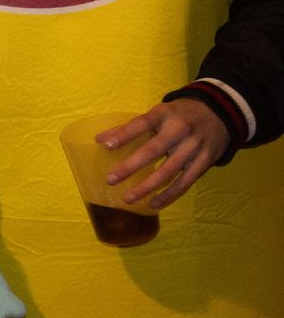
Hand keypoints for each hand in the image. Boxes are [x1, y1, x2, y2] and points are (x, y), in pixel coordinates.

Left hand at [101, 98, 229, 208]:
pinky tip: (153, 204)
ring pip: (168, 171)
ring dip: (147, 187)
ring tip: (128, 198)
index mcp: (164, 114)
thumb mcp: (157, 113)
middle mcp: (179, 130)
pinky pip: (185, 182)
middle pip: (153, 151)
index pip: (141, 124)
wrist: (218, 113)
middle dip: (131, 166)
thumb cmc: (178, 115)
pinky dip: (169, 195)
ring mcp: (193, 147)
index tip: (107, 146)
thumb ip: (129, 127)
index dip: (124, 134)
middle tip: (111, 179)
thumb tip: (99, 139)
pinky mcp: (204, 162)